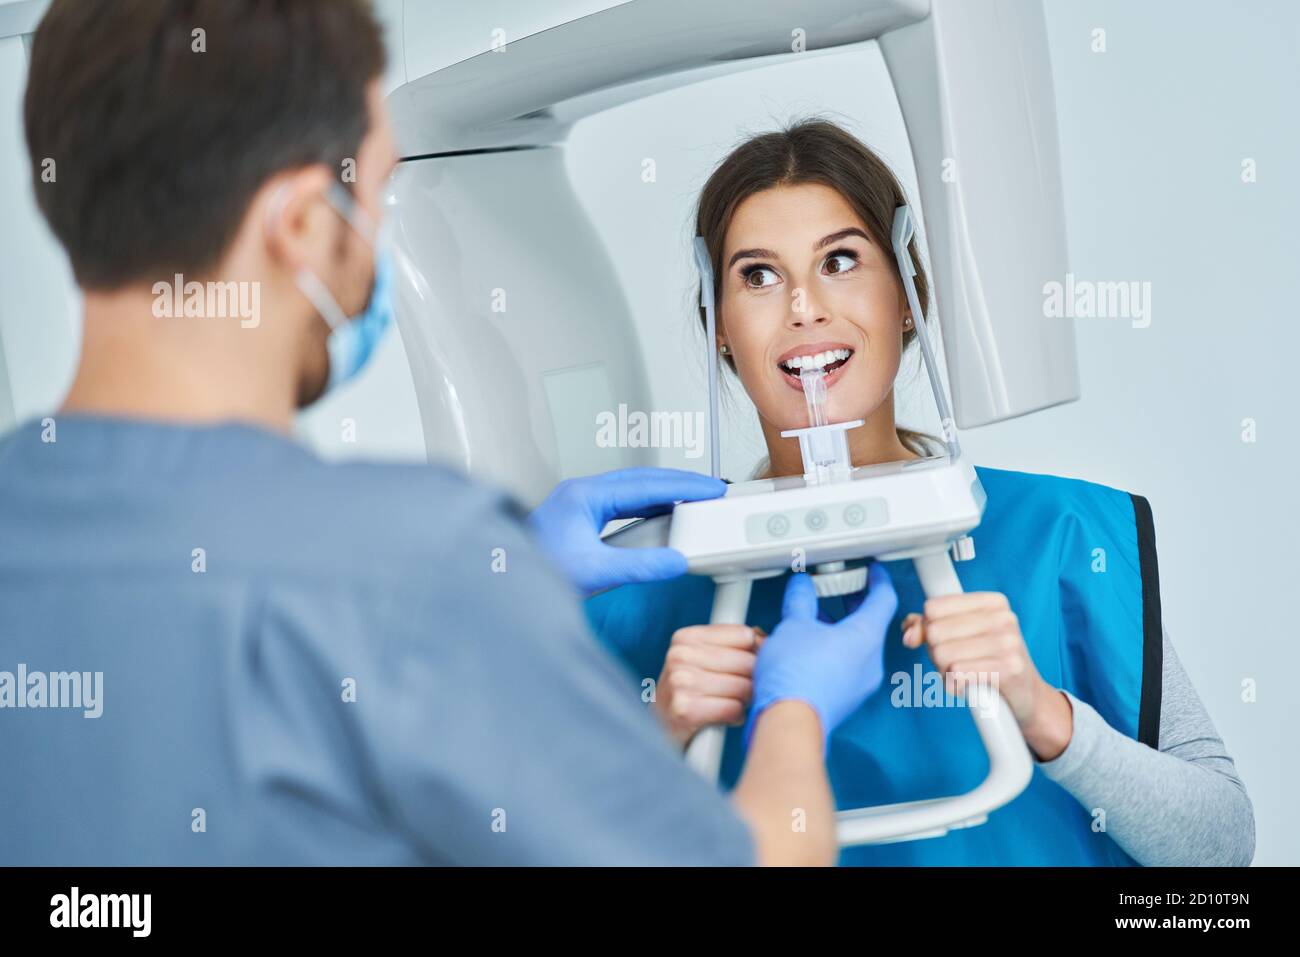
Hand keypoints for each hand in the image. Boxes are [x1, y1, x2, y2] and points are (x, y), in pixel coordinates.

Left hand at [528, 468, 725, 595]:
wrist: (500, 586)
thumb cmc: (533, 573)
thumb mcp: (594, 572)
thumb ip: (639, 566)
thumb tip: (676, 560)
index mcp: (584, 496)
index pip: (646, 484)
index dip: (683, 486)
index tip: (711, 488)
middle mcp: (582, 494)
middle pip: (642, 481)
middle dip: (679, 485)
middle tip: (710, 491)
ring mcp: (579, 505)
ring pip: (632, 491)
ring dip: (664, 496)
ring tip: (693, 503)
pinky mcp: (579, 520)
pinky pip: (623, 506)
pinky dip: (648, 510)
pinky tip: (662, 519)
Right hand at [654, 624, 765, 746]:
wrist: (659, 730)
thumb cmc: (689, 693)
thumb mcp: (703, 660)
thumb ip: (735, 645)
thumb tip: (766, 639)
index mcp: (686, 638)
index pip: (744, 635)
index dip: (756, 653)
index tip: (747, 666)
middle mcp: (680, 656)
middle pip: (748, 662)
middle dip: (753, 679)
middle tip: (738, 690)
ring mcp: (681, 683)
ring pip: (744, 687)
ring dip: (744, 700)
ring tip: (728, 703)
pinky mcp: (686, 710)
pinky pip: (734, 709)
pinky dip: (735, 717)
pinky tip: (722, 717)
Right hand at [746, 563, 897, 749]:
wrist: (788, 721)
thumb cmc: (795, 677)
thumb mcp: (793, 624)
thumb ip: (801, 600)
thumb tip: (801, 586)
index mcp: (866, 636)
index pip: (884, 598)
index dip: (878, 579)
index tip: (873, 570)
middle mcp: (871, 661)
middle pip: (871, 623)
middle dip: (854, 603)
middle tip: (840, 588)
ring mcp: (860, 683)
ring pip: (858, 646)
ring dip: (840, 629)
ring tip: (815, 618)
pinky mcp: (846, 698)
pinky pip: (848, 666)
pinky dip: (834, 651)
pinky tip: (810, 648)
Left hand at [902, 592, 1072, 759]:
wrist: (1025, 697)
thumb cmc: (987, 662)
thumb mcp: (959, 637)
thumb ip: (927, 626)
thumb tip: (908, 633)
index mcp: (992, 602)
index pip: (934, 607)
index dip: (928, 628)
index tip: (943, 641)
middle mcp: (1003, 618)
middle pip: (935, 632)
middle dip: (936, 653)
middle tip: (955, 663)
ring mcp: (1009, 642)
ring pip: (942, 655)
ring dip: (944, 672)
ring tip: (962, 675)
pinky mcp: (1010, 668)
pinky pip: (957, 674)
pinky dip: (954, 685)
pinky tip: (966, 686)